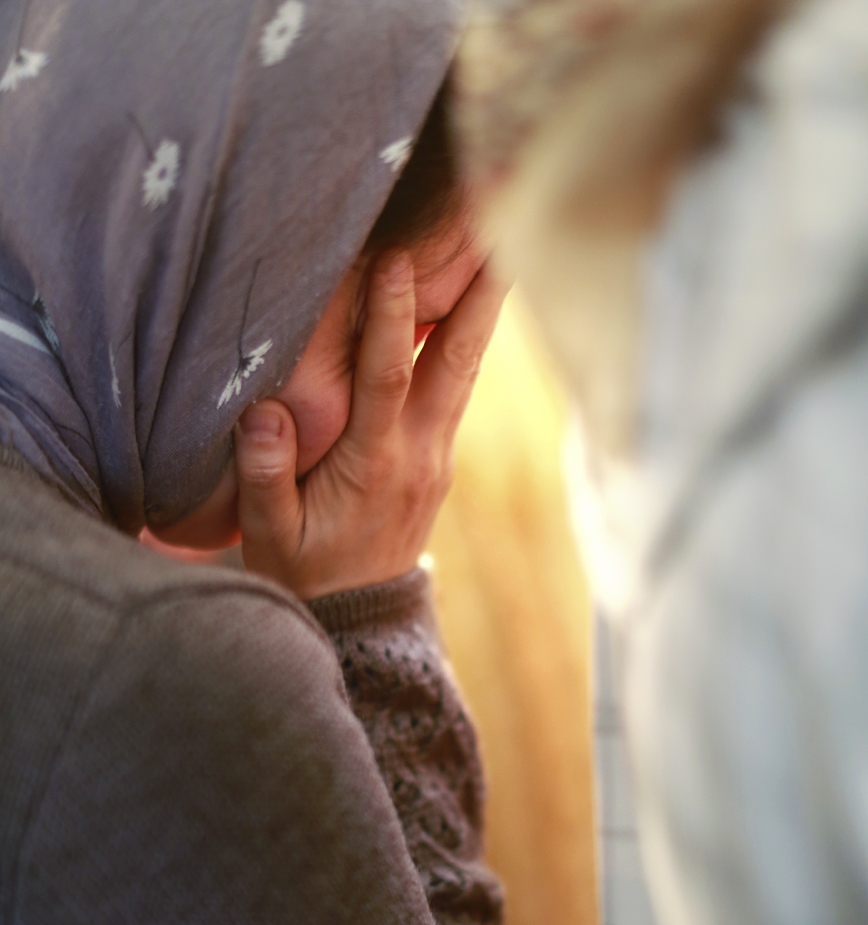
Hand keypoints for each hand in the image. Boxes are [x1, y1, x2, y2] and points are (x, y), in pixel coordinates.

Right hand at [233, 252, 504, 598]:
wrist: (357, 620)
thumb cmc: (305, 572)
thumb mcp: (269, 537)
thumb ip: (264, 477)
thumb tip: (263, 414)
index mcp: (374, 465)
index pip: (389, 378)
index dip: (393, 319)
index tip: (397, 259)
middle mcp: (419, 453)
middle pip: (457, 362)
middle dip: (478, 297)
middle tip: (501, 232)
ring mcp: (437, 454)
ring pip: (465, 369)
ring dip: (483, 309)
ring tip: (500, 245)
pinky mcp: (438, 456)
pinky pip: (456, 385)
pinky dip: (465, 338)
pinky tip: (471, 300)